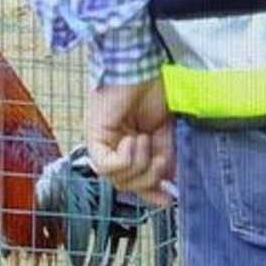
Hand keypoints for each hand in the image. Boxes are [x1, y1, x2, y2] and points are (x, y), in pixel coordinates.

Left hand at [84, 78, 175, 207]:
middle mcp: (112, 146)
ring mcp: (101, 142)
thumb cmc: (154, 91)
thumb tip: (171, 185)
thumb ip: (165, 159)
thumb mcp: (165, 133)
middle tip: (162, 160)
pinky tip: (133, 139)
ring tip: (147, 141)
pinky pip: (106, 166)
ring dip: (139, 165)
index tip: (168, 199)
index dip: (150, 193)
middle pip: (126, 185)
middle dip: (149, 179)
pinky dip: (124, 159)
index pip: (134, 181)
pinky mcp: (94, 135)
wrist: (144, 67)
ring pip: (117, 180)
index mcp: (128, 145)